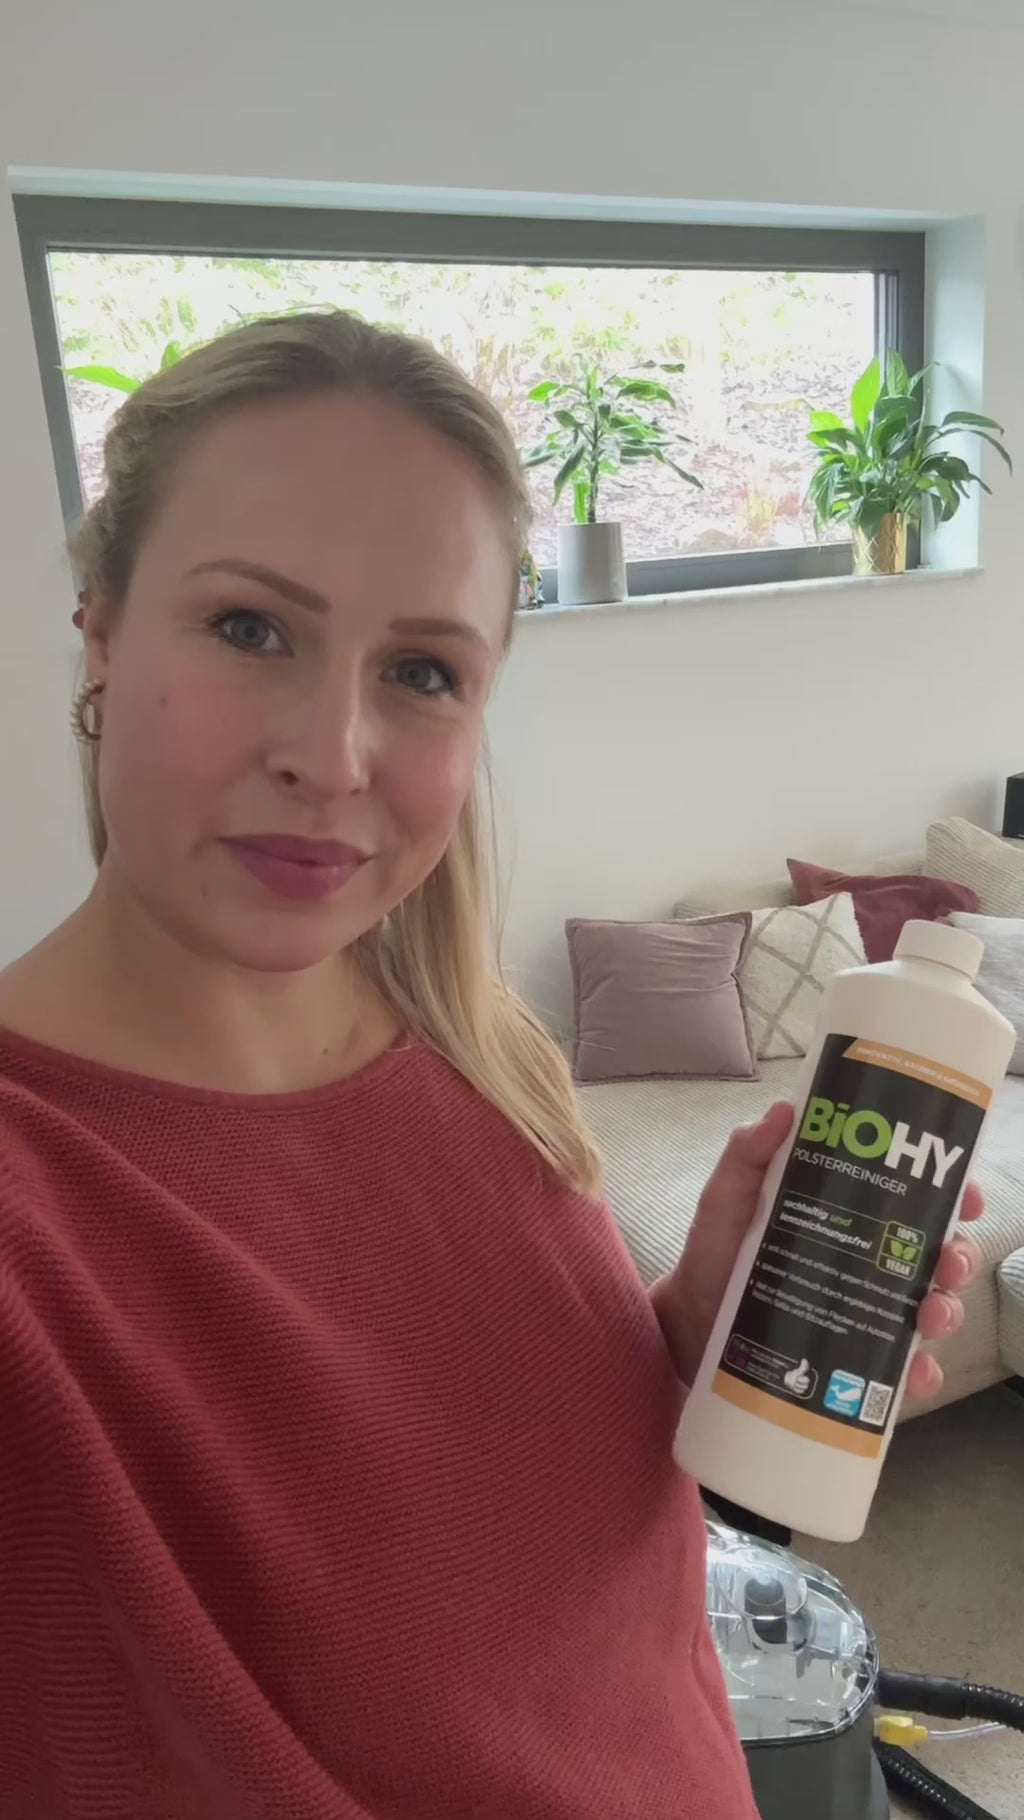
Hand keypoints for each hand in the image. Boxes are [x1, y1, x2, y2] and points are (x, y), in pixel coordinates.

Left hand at [650, 1102, 981, 1398]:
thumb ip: (747, 1155)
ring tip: (930, 1313)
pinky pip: (900, 1373)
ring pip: (931, 1310)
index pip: (916, 1199)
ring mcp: (865, 1315)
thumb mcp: (726, 1199)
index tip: (964, 1192)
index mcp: (849, 1217)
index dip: (952, 1193)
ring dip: (946, 1310)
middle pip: (937, 1256)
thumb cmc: (713, 1254)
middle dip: (956, 1255)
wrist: (684, 1325)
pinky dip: (917, 1374)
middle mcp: (868, 1264)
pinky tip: (913, 1371)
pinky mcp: (854, 1364)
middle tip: (947, 1259)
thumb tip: (784, 1109)